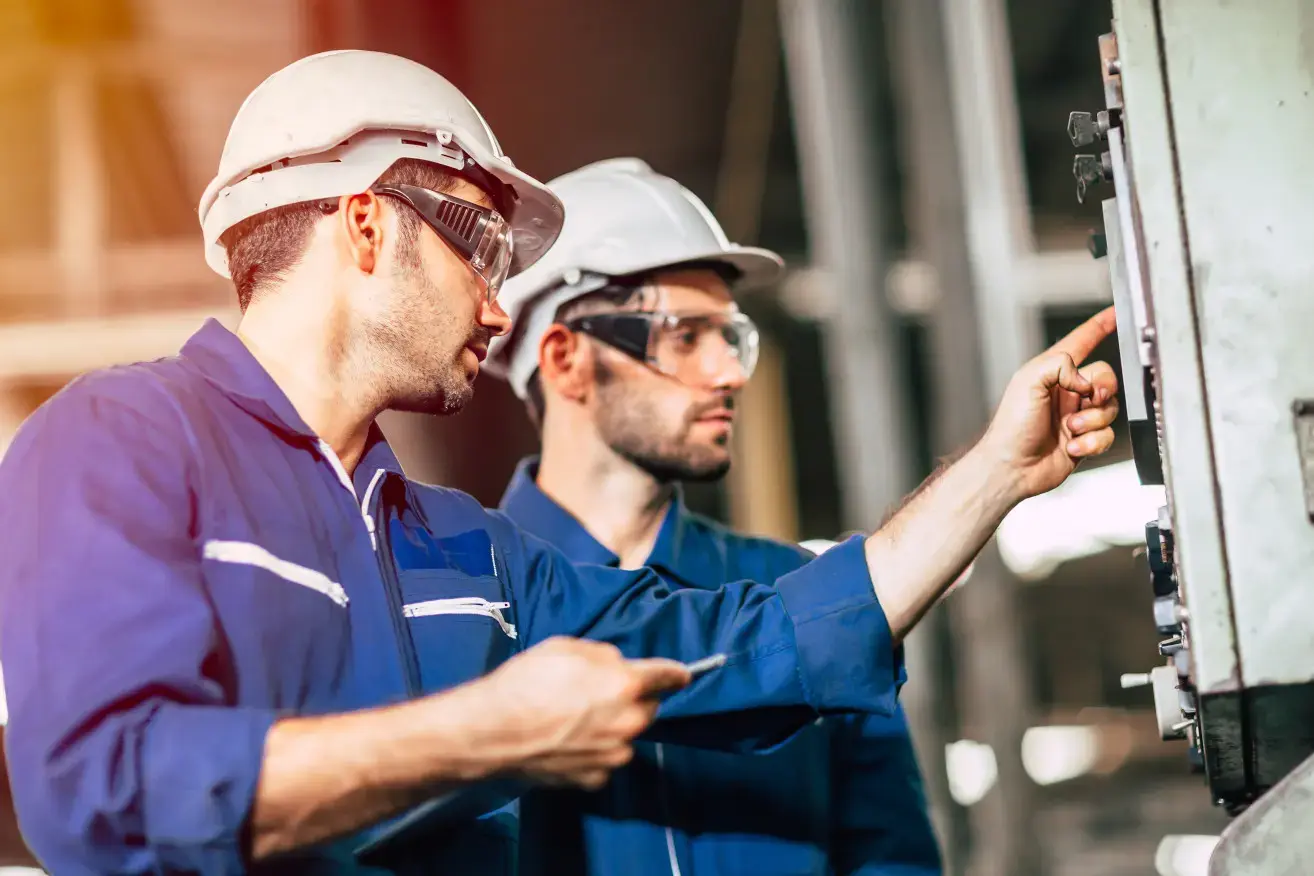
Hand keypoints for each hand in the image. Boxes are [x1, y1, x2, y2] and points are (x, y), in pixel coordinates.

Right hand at [469, 637, 690, 789]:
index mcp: (626, 685)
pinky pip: (604, 759)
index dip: (675, 674)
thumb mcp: (566, 647)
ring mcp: (614, 756)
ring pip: (626, 736)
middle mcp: (629, 723)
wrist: (492, 731)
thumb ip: (603, 656)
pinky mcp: (595, 779)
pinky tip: (566, 742)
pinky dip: (594, 751)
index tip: (681, 675)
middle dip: (633, 699)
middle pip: (648, 708)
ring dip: (613, 727)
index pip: (668, 676)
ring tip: (575, 720)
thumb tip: (618, 666)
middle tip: (601, 693)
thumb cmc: (525, 682)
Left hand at [981, 307, 1120, 501]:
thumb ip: (1060, 365)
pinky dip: (1093, 441)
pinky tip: (1073, 447)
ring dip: (1092, 421)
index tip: (1116, 314)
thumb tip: (1087, 381)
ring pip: (1110, 408)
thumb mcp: (1029, 380)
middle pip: (1106, 378)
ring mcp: (1077, 416)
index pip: (1081, 341)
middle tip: (1086, 401)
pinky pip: (1107, 435)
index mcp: (1052, 372)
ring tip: (1070, 430)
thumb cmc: (1012, 426)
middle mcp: (1067, 392)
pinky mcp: (1085, 439)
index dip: (1099, 327)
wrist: (1012, 467)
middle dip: (1101, 390)